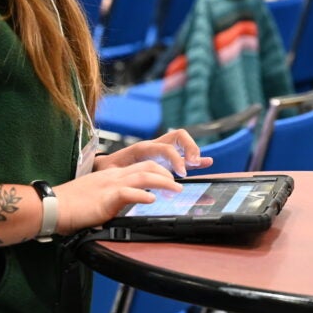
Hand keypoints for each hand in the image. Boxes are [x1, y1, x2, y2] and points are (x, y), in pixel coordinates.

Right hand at [52, 160, 183, 234]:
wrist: (52, 207)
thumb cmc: (70, 205)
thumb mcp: (96, 195)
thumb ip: (112, 197)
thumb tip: (125, 206)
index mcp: (111, 174)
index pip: (141, 166)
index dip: (159, 170)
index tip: (171, 178)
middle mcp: (113, 175)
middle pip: (148, 166)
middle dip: (167, 172)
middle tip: (179, 183)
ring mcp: (110, 185)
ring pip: (144, 176)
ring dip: (164, 181)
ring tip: (176, 189)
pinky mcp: (106, 198)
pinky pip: (129, 193)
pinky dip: (143, 195)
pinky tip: (153, 200)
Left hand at [96, 129, 211, 176]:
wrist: (105, 168)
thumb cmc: (107, 170)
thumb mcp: (110, 172)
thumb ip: (114, 174)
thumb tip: (114, 176)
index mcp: (143, 148)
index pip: (165, 148)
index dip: (175, 159)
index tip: (180, 174)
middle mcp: (155, 147)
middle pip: (178, 136)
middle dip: (189, 148)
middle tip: (191, 164)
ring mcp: (162, 152)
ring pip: (183, 143)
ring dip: (193, 151)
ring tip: (199, 163)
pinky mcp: (166, 160)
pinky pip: (184, 155)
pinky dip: (196, 159)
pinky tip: (207, 162)